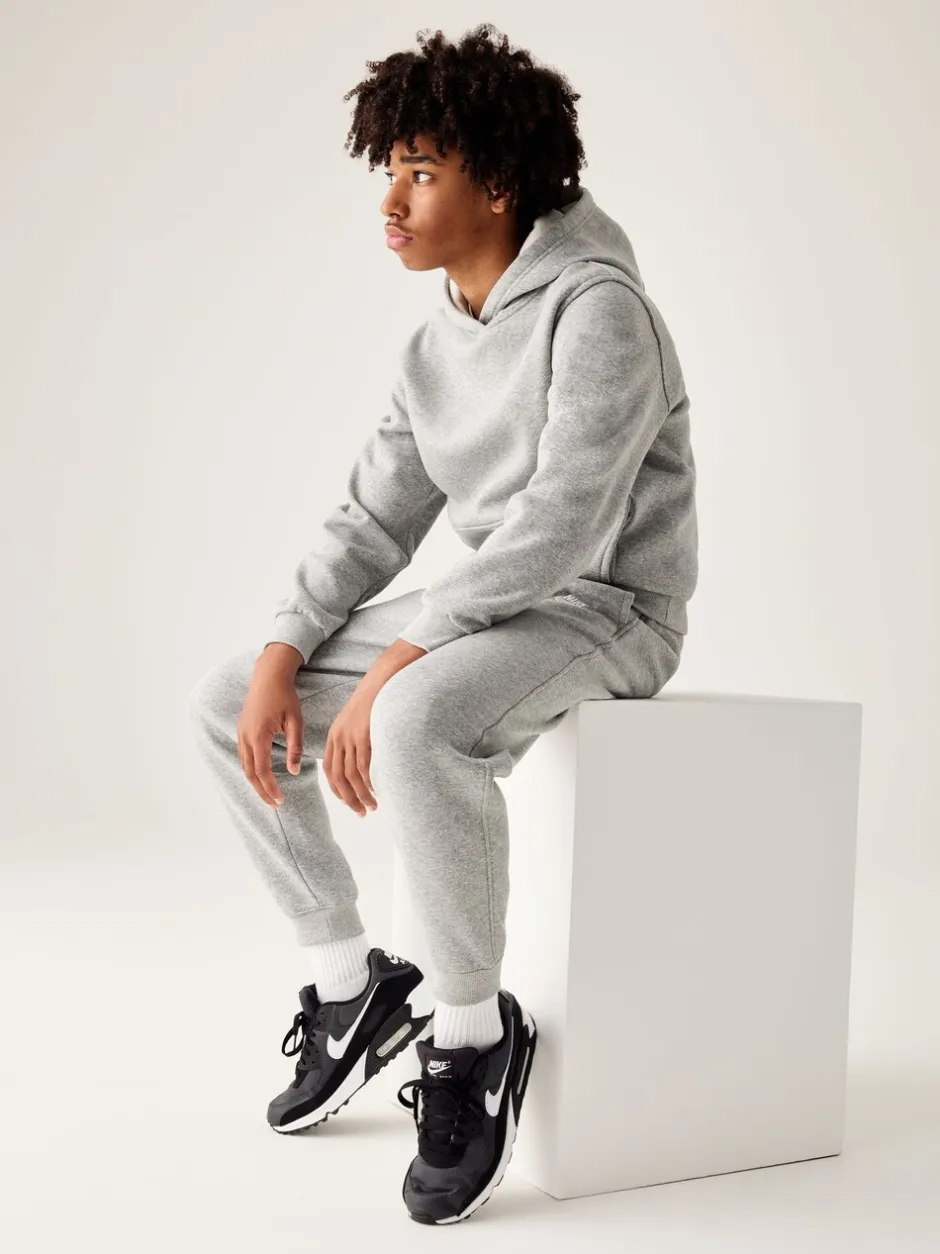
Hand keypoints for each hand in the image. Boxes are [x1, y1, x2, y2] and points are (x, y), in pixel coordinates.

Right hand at [237, 650, 304, 807]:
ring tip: (268, 794)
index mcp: (259, 736)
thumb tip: (294, 772)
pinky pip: (244, 756)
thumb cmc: (285, 696)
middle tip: (275, 805)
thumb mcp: (295, 721)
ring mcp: (241, 733)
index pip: (262, 771)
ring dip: (255, 782)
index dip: (270, 788)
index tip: (280, 800)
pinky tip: (261, 775)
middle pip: (250, 773)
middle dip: (261, 791)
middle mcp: (246, 737)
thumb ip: (295, 747)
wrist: (268, 676)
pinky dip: (251, 769)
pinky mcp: (242, 730)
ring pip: (245, 766)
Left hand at [323, 684, 378, 816]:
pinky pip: (363, 766)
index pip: (329, 770)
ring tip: (372, 807)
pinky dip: (368, 782)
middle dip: (348, 799)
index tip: (348, 802)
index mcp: (335, 735)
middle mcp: (339, 738)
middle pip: (338, 777)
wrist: (382, 679)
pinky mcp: (364, 735)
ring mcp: (351, 737)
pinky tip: (376, 791)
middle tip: (361, 813)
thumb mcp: (357, 720)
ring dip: (360, 795)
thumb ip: (355, 739)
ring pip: (351, 776)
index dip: (337, 789)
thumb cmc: (375, 700)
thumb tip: (362, 761)